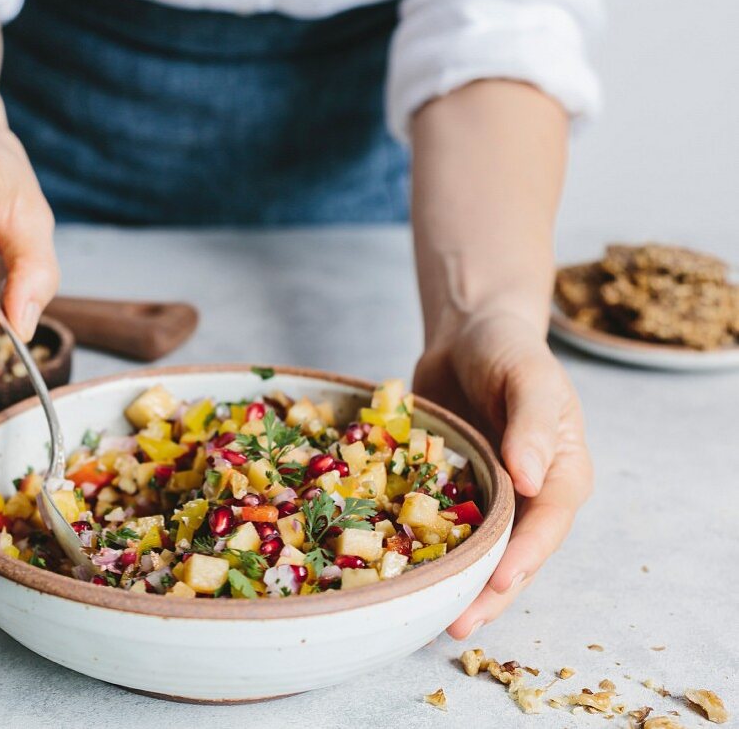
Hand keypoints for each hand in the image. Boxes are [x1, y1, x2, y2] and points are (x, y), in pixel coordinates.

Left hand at [412, 313, 592, 638]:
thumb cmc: (511, 350)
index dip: (523, 559)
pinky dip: (421, 549)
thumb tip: (530, 478)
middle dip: (488, 593)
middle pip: (513, 554)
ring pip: (475, 551)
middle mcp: (527, 494)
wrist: (470, 333)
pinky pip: (435, 525)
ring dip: (456, 584)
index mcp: (561, 473)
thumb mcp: (530, 378)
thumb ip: (532, 425)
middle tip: (458, 627)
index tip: (497, 584)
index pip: (546, 526)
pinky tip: (397, 574)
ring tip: (429, 619)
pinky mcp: (448, 489)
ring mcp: (488, 496)